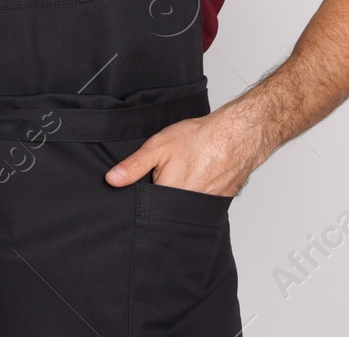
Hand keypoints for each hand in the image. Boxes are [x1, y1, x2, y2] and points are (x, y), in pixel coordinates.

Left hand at [104, 105, 271, 196]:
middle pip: (164, 211)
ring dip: (178, 198)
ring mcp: (203, 208)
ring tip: (184, 174)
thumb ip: (134, 166)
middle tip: (167, 175)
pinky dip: (195, 195)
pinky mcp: (216, 204)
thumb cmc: (199, 139)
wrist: (236, 136)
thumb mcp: (158, 146)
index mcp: (167, 195)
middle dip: (160, 199)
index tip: (143, 186)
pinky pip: (198, 206)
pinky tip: (197, 178)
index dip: (141, 197)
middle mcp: (186, 207)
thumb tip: (112, 180)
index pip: (145, 208)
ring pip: (182, 209)